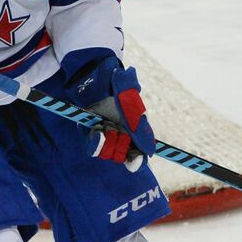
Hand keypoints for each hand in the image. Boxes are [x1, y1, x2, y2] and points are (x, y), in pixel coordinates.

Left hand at [67, 54, 153, 171]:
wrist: (96, 79)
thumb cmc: (117, 88)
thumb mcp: (131, 103)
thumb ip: (140, 127)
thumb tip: (151, 150)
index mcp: (135, 133)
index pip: (138, 157)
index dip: (137, 161)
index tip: (136, 160)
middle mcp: (121, 139)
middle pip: (122, 157)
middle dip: (121, 145)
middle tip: (119, 128)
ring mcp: (105, 138)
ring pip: (108, 154)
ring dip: (108, 140)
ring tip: (106, 124)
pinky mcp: (90, 136)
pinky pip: (93, 149)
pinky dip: (96, 141)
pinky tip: (97, 129)